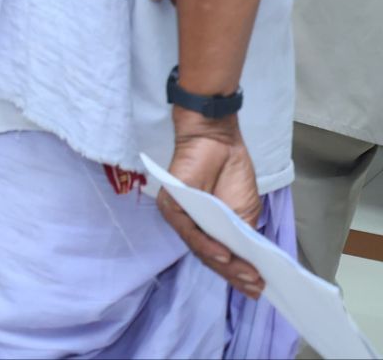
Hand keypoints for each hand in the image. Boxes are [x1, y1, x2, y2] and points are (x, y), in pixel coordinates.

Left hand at [158, 115, 264, 297]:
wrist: (217, 140)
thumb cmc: (231, 174)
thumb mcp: (246, 212)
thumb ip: (244, 236)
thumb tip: (252, 265)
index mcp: (209, 230)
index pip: (221, 259)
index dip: (238, 276)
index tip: (259, 290)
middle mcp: (191, 227)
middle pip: (210, 258)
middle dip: (235, 275)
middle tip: (256, 286)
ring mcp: (180, 218)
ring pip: (199, 249)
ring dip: (224, 265)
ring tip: (246, 274)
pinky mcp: (171, 205)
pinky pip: (188, 231)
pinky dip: (206, 245)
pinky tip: (224, 254)